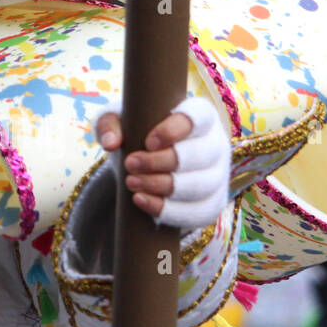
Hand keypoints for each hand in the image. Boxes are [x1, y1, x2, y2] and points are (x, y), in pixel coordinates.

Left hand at [94, 94, 228, 229]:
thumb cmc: (133, 132)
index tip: (148, 142)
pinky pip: (199, 212)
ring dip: (161, 186)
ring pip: (200, 185)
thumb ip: (108, 124)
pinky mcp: (213, 202)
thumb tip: (110, 143)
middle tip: (130, 164)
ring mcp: (218, 175)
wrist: (140, 163)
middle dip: (160, 163)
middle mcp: (215, 143)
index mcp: (199, 115)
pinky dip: (169, 210)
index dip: (175, 130)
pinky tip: (141, 201)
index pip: (198, 118)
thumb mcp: (115, 121)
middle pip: (199, 155)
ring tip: (131, 182)